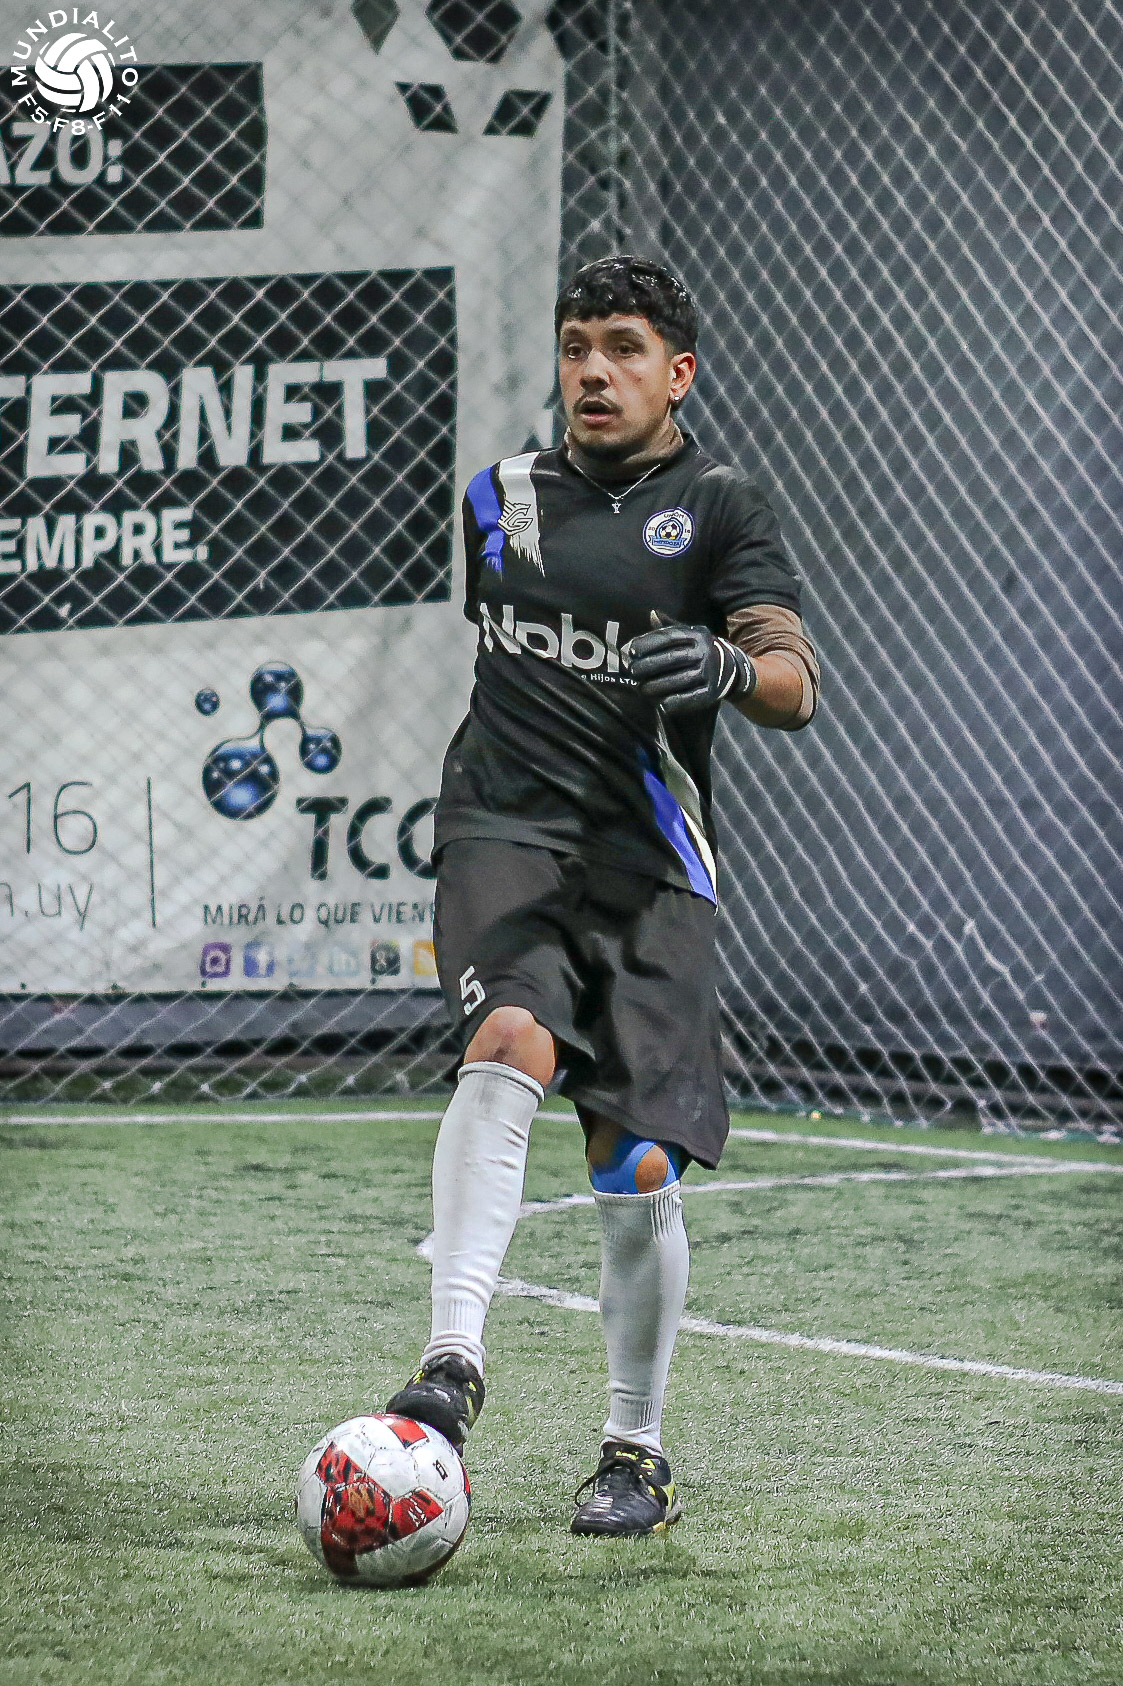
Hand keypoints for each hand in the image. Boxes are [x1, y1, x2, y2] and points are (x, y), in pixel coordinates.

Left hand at [625, 613, 756, 714]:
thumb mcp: (689, 634)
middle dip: (648, 666)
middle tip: (632, 672)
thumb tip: (651, 614)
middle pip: (672, 659)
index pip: (669, 637)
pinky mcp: (712, 692)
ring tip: (641, 689)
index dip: (648, 643)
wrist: (733, 669)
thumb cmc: (700, 650)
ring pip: (680, 680)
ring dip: (657, 686)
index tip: (630, 651)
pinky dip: (675, 702)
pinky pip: (691, 698)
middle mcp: (705, 652)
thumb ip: (669, 627)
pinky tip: (660, 704)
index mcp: (697, 635)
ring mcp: (710, 672)